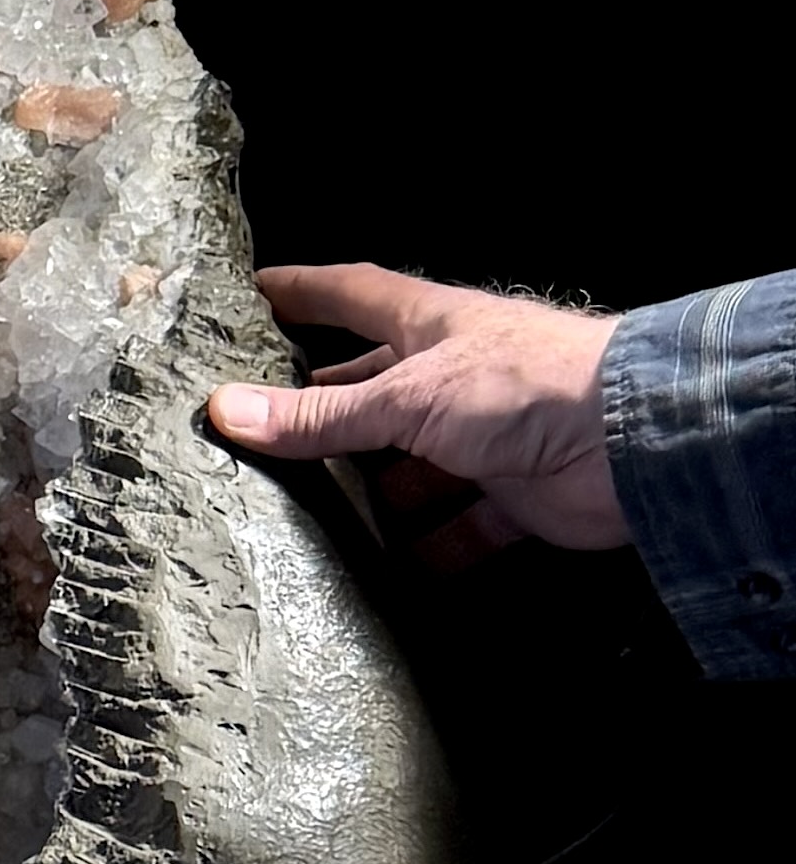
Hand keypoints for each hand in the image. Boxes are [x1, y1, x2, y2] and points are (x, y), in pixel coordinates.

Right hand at [205, 262, 629, 553]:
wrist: (636, 443)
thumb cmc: (523, 385)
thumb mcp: (406, 396)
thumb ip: (322, 414)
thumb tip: (227, 410)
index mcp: (429, 326)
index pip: (351, 295)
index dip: (302, 291)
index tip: (252, 292)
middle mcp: (453, 377)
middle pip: (373, 390)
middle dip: (325, 411)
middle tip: (262, 434)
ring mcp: (484, 437)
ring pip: (412, 466)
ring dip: (374, 494)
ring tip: (312, 519)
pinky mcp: (515, 495)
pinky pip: (462, 526)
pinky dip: (432, 549)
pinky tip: (393, 572)